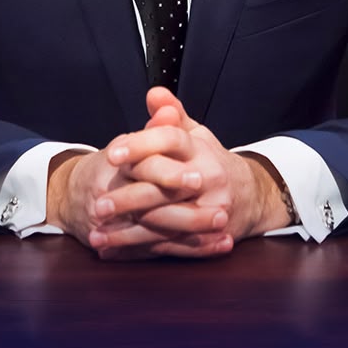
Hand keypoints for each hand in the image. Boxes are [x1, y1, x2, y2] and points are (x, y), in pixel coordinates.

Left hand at [76, 88, 289, 260]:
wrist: (250, 195)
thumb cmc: (210, 162)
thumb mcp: (196, 135)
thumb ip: (172, 116)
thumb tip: (154, 94)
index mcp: (201, 150)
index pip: (170, 141)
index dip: (141, 145)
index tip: (113, 155)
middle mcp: (208, 178)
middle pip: (164, 188)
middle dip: (129, 199)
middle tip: (98, 206)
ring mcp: (211, 210)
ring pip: (165, 223)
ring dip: (128, 234)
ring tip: (97, 236)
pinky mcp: (209, 236)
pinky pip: (171, 247)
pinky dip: (140, 252)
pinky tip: (114, 253)